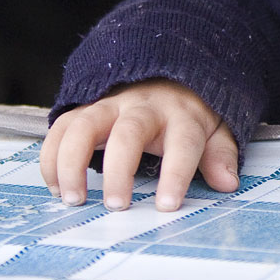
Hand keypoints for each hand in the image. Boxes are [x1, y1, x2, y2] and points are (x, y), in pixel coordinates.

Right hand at [40, 79, 238, 211]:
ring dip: (72, 162)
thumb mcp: (214, 129)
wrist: (165, 73)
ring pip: (84, 125)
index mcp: (181, 115)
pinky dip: (52, 156)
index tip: (167, 205)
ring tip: (73, 198)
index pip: (182, 143)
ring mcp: (111, 105)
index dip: (176, 174)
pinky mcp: (86, 107)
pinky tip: (55, 185)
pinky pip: (61, 127)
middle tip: (117, 205)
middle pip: (129, 132)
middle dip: (120, 170)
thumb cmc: (188, 112)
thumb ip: (220, 155)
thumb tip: (228, 182)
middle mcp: (144, 107)